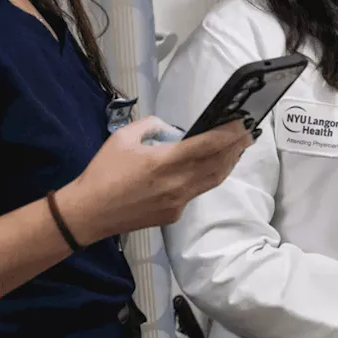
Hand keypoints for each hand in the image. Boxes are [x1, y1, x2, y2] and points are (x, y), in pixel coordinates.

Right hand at [55, 117, 250, 243]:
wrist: (88, 213)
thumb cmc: (103, 173)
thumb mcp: (123, 137)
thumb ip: (151, 126)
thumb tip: (172, 129)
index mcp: (165, 161)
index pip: (208, 145)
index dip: (230, 134)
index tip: (243, 123)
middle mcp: (177, 183)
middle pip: (218, 164)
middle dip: (236, 147)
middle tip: (248, 133)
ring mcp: (178, 202)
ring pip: (213, 180)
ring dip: (227, 163)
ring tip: (236, 149)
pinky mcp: (174, 215)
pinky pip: (196, 192)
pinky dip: (206, 178)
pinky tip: (207, 168)